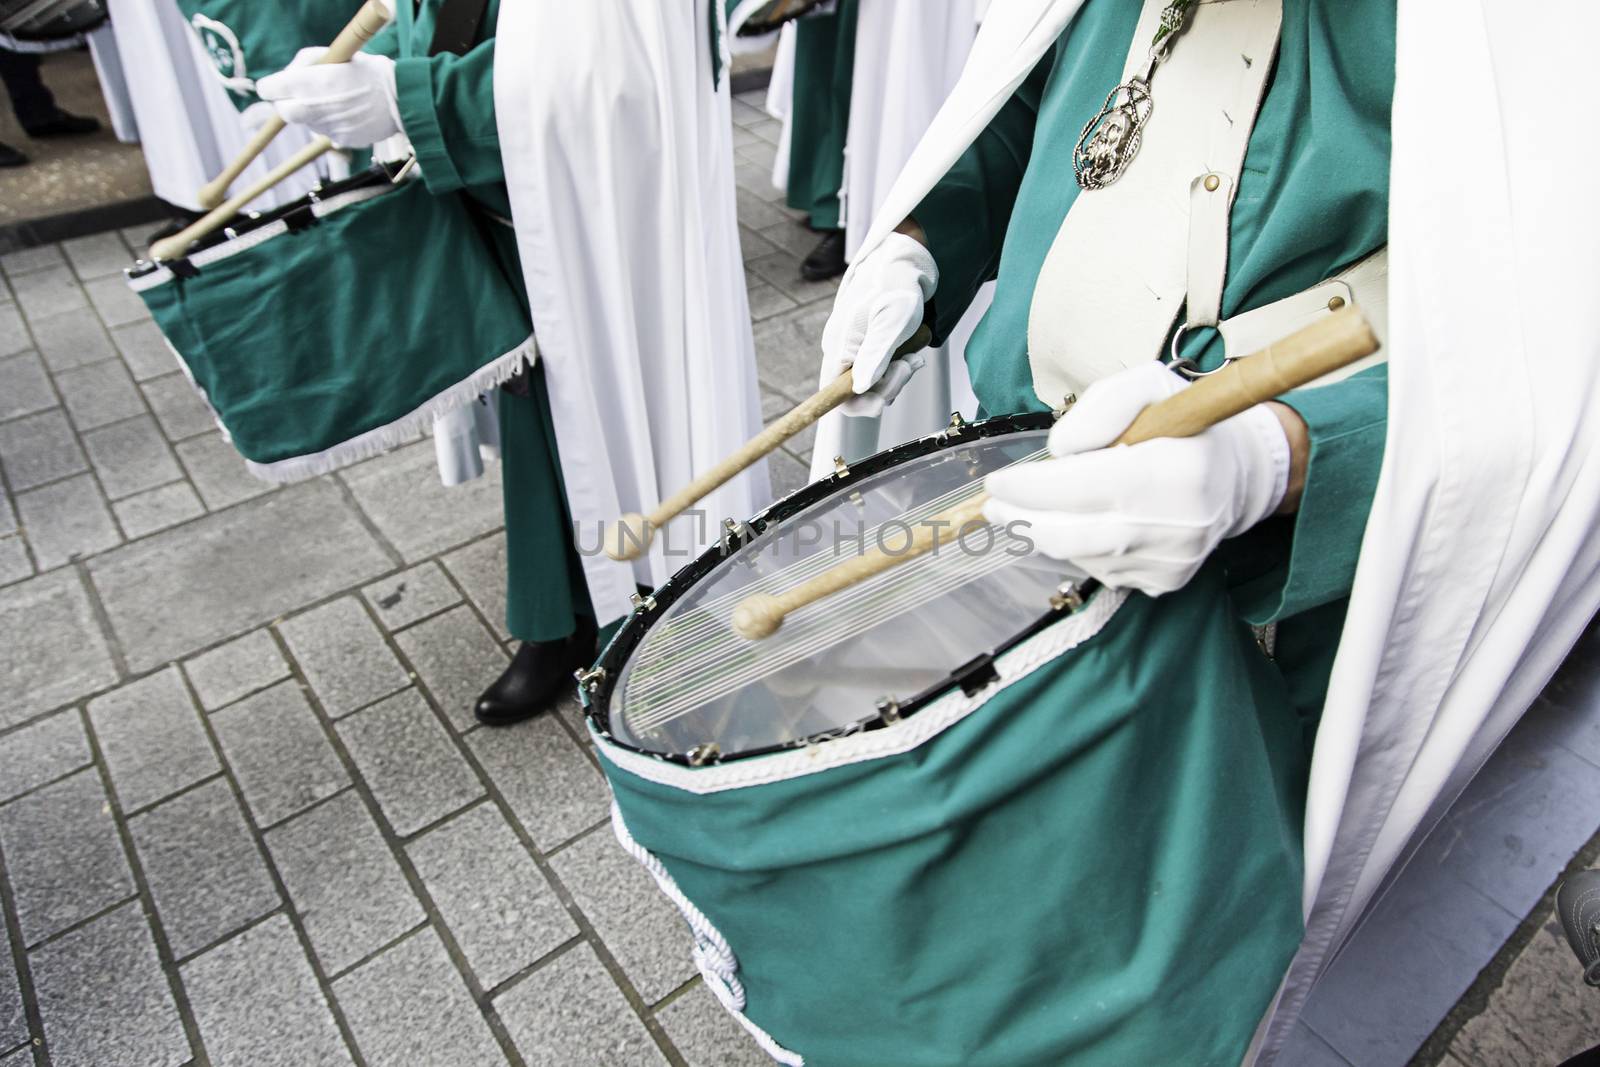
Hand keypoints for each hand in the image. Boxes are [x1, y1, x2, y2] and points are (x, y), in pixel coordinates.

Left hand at [257, 48, 400, 147]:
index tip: (278, 85)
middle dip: (287, 104)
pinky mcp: (340, 140)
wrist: (400, 97)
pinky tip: (351, 113)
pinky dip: (334, 123)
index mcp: (306, 83)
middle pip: (283, 112)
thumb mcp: (331, 53)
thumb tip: (288, 76)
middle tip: (302, 96)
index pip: (269, 89)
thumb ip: (303, 64)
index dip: (272, 86)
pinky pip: (328, 132)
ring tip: (338, 101)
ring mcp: (326, 127)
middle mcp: (311, 108)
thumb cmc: (366, 70)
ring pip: (308, 122)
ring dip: (314, 113)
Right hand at [819, 231, 936, 415]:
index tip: (882, 401)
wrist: (902, 265)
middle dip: (887, 387)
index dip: (857, 405)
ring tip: (915, 358)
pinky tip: (912, 354)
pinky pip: (879, 370)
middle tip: (910, 366)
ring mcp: (853, 348)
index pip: (833, 395)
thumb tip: (859, 390)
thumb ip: (874, 356)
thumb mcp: (891, 324)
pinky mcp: (865, 346)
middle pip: (857, 392)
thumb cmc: (896, 289)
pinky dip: (898, 368)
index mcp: (839, 346)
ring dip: (897, 377)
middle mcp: (841, 350)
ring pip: (872, 383)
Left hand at [982, 361, 1293, 596]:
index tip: (997, 483)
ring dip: (1051, 532)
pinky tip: (1089, 521)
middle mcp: (1177, 525)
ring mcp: (1171, 561)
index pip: (1084, 487)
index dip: (1032, 489)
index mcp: (1176, 471)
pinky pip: (1102, 569)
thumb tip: (1060, 450)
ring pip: (1082, 554)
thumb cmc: (1185, 426)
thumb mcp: (1149, 386)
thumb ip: (1101, 407)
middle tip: (993, 507)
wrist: (1239, 476)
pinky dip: (1081, 546)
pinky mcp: (1165, 581)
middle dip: (1023, 520)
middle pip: (1074, 535)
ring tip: (1040, 508)